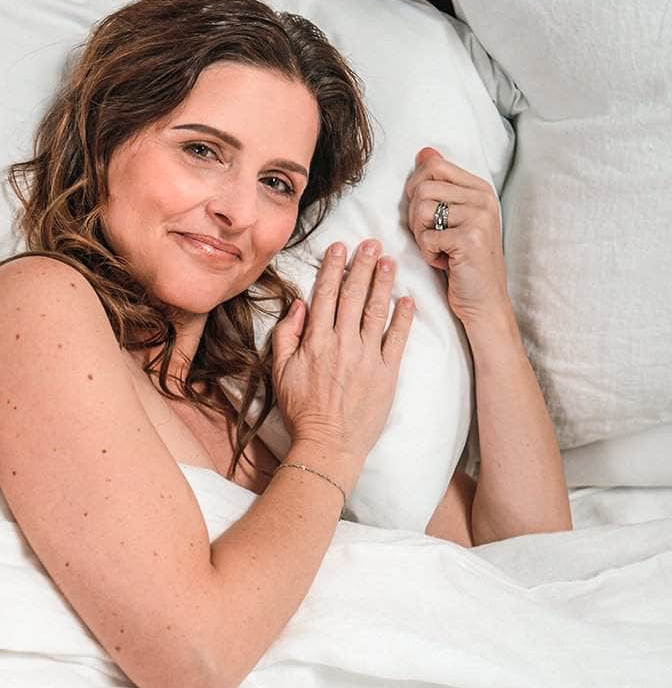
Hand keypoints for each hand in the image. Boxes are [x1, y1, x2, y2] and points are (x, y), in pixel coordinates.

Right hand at [270, 239, 413, 477]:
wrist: (328, 444)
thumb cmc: (301, 410)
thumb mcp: (280, 371)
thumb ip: (286, 336)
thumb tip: (298, 306)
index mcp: (316, 341)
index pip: (326, 295)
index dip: (334, 269)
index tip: (341, 248)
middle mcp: (342, 343)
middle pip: (354, 296)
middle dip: (362, 266)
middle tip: (371, 244)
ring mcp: (367, 357)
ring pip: (376, 310)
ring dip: (384, 283)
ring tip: (390, 261)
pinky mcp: (387, 372)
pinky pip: (397, 338)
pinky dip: (403, 317)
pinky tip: (408, 299)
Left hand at [405, 147, 511, 329]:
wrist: (484, 299)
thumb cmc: (464, 260)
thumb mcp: (453, 218)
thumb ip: (441, 184)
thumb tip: (424, 152)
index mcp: (479, 188)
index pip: (433, 166)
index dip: (416, 190)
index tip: (426, 214)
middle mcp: (482, 198)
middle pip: (422, 188)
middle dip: (415, 217)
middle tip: (431, 236)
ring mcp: (479, 217)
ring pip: (421, 211)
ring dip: (421, 236)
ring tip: (439, 248)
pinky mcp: (470, 238)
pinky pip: (427, 237)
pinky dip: (429, 254)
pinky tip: (445, 262)